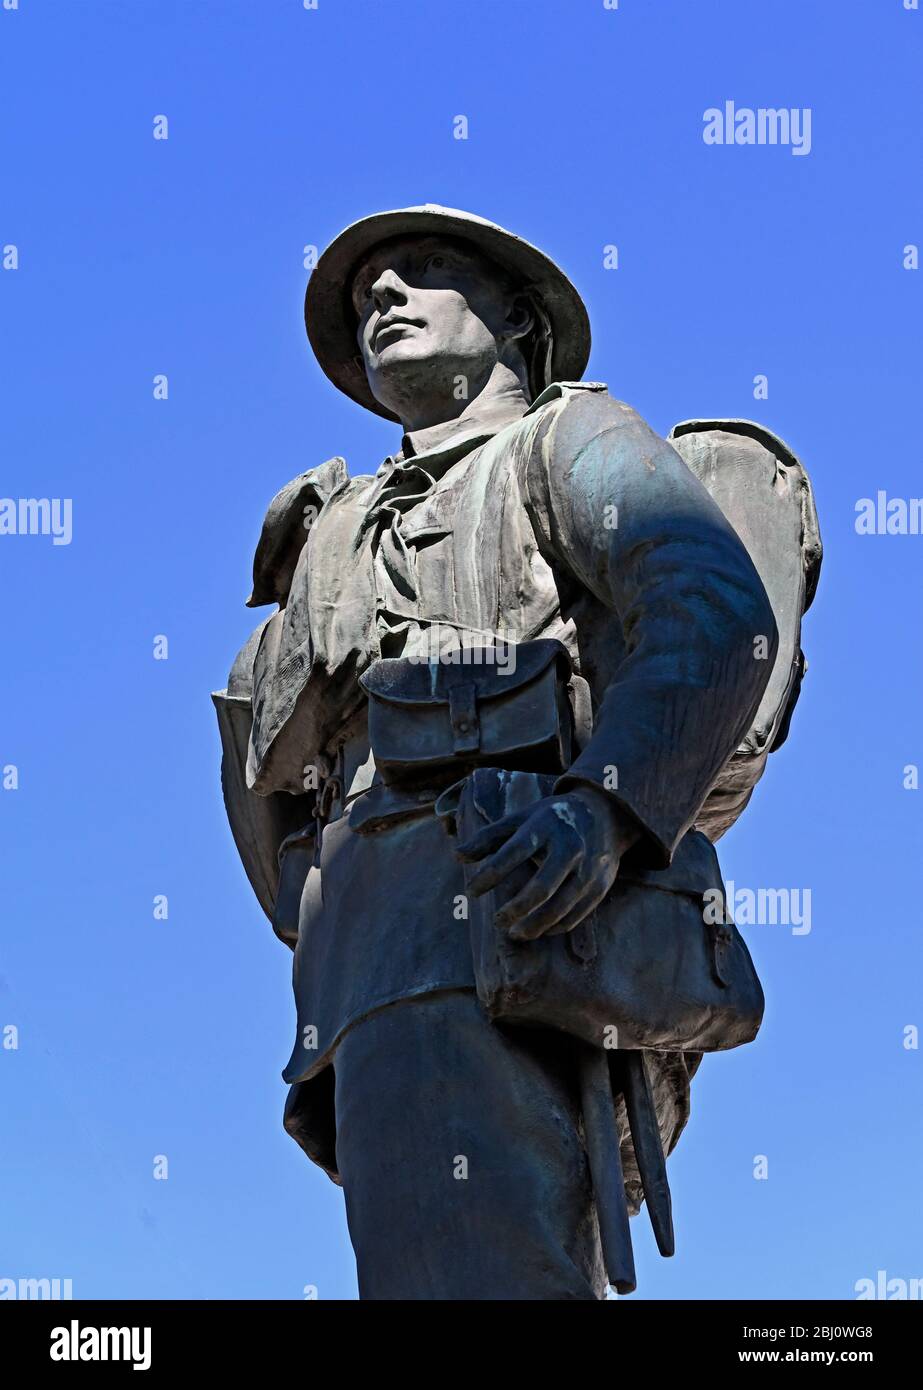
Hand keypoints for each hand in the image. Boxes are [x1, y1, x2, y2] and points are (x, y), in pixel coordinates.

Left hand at [455, 785, 638, 940]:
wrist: (604, 815)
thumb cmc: (551, 819)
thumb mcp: (521, 819)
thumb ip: (488, 838)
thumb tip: (457, 856)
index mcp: (544, 826)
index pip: (512, 852)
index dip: (489, 875)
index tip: (471, 892)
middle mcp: (569, 846)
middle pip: (541, 888)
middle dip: (516, 909)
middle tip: (497, 920)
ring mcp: (588, 868)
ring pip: (560, 907)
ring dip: (535, 925)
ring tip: (514, 932)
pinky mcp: (600, 885)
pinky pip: (576, 914)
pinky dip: (555, 926)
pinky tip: (538, 929)